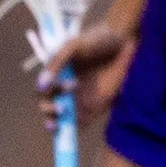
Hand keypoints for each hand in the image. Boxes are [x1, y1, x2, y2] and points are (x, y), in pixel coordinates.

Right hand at [36, 0, 145, 122]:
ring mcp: (81, 99)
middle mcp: (66, 89)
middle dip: (48, 111)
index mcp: (57, 74)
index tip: (50, 89)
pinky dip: (76, 127)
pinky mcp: (96, 107)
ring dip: (59, 123)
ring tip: (66, 115)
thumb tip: (41, 84)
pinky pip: (82, 123)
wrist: (123, 41)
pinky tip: (78, 124)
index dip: (43, 94)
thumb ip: (56, 64)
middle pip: (48, 107)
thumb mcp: (73, 46)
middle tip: (60, 108)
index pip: (42, 91)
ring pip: (61, 118)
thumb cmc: (96, 39)